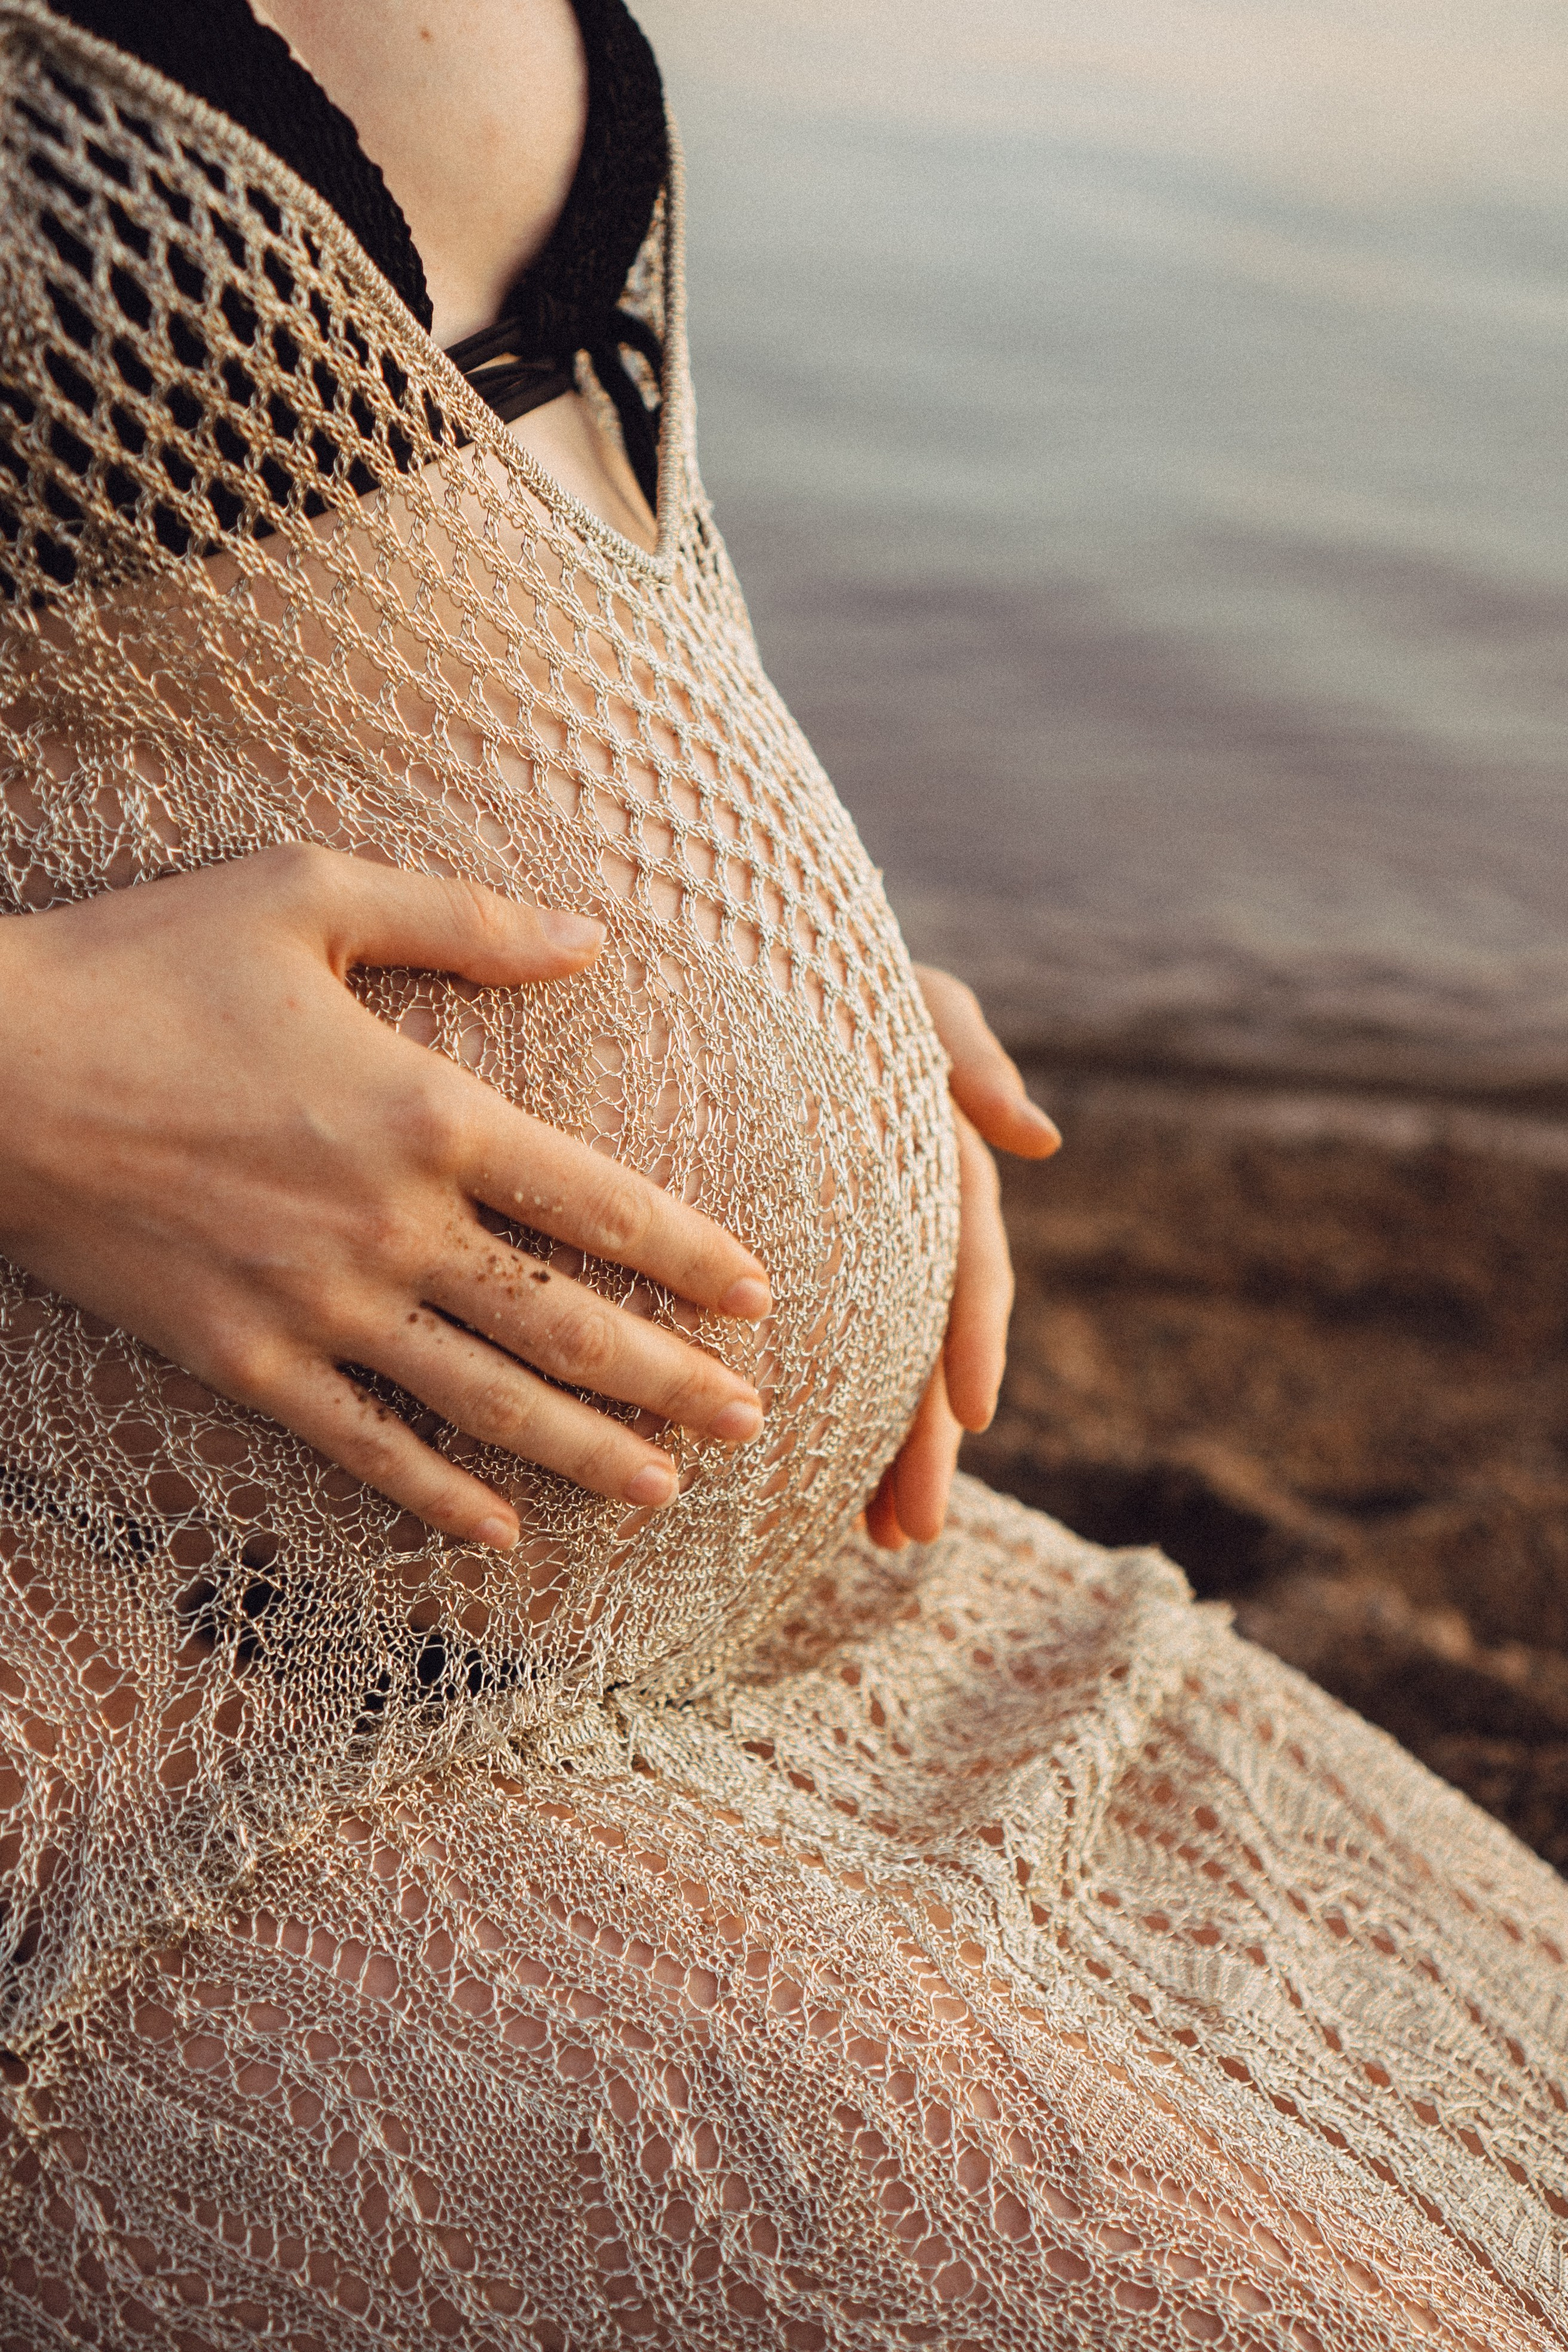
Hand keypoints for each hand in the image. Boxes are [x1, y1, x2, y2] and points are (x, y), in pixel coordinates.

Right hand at [0, 847, 772, 1549]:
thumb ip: (462, 918)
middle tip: (754, 1423)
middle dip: (672, 1379)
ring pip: (487, 1400)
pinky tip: (501, 1529)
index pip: (600, 1201)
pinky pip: (365, 1444)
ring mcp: (321, 1306)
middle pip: (567, 1322)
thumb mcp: (307, 896)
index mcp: (428, 1110)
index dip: (691, 1255)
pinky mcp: (246, 1360)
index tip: (762, 1299)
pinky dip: (438, 1492)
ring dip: (588, 1449)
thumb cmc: (143, 965)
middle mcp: (394, 1225)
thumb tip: (592, 935)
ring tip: (668, 1489)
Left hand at [864, 966, 1058, 1549]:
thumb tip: (1041, 1140)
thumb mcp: (912, 994)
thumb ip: (968, 1053)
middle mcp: (905, 1216)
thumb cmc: (835, 964)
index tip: (975, 1415)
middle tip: (908, 1531)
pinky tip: (834, 1487)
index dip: (972, 1334)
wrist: (748, 959)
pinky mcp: (806, 1259)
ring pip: (882, 1360)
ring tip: (880, 1539)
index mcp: (934, 1159)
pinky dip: (842, 1411)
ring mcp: (860, 1241)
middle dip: (926, 1437)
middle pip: (923, 1339)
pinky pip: (831, 1344)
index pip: (963, 1258)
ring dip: (892, 1450)